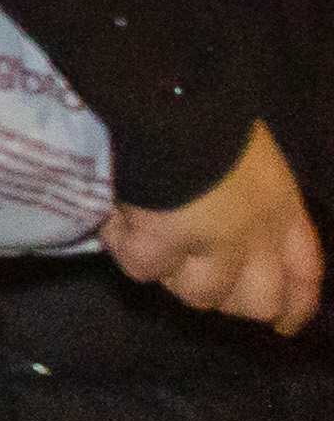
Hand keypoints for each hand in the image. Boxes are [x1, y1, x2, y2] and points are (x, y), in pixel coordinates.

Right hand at [108, 117, 322, 334]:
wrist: (165, 95)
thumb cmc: (208, 109)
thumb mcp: (248, 151)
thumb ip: (246, 193)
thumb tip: (216, 219)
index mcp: (282, 206)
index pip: (305, 274)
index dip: (295, 305)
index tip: (282, 325)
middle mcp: (258, 235)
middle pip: (256, 302)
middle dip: (226, 296)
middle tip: (191, 272)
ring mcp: (213, 244)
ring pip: (197, 295)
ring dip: (171, 272)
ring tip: (144, 237)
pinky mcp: (165, 242)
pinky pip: (142, 267)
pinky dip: (124, 246)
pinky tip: (114, 218)